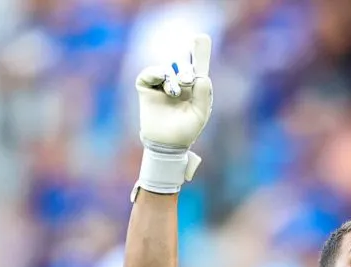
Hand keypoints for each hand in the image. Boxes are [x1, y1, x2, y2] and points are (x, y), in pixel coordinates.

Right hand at [131, 34, 213, 198]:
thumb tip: (202, 76)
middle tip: (188, 79)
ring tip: (175, 92)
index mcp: (193, 88)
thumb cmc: (185, 131)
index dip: (198, 53)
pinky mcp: (146, 87)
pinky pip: (150, 73)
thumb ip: (203, 94)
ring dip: (173, 77)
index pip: (196, 67)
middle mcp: (178, 83)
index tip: (201, 38)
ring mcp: (162, 85)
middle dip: (186, 68)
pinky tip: (163, 81)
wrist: (167, 144)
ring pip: (168, 68)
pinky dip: (156, 73)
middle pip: (182, 63)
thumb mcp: (200, 113)